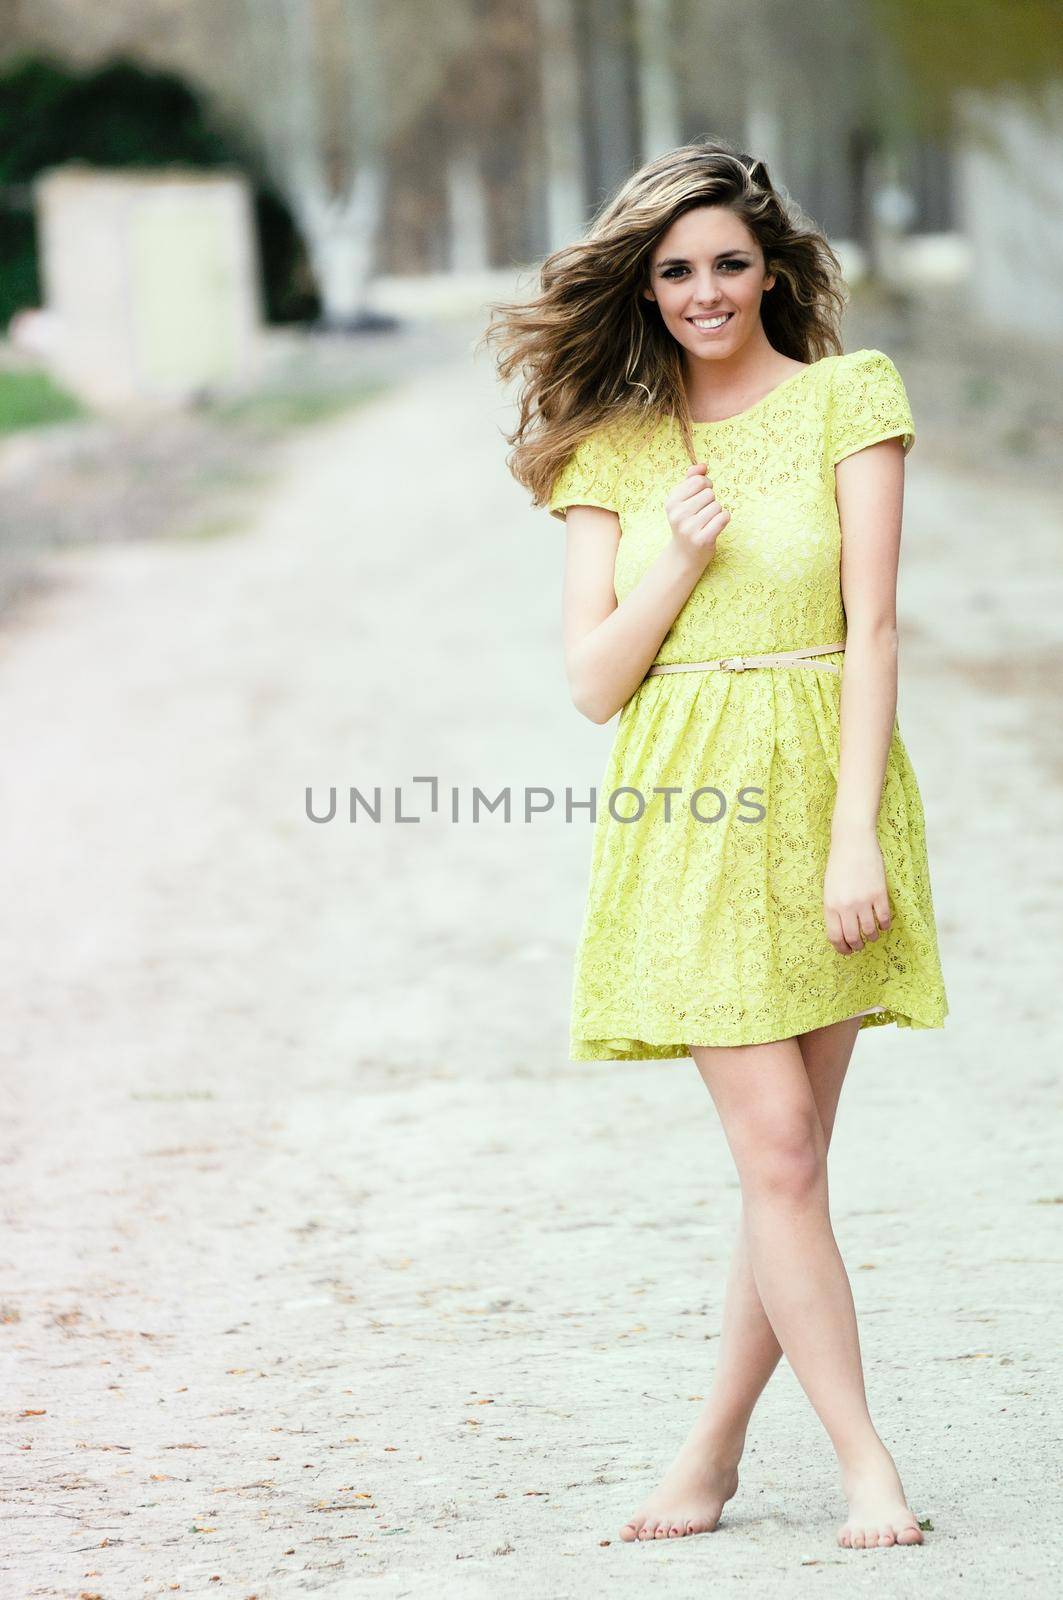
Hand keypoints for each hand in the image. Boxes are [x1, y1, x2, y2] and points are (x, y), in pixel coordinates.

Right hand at [665, 462, 730, 566]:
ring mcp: (689, 528)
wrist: (684, 555)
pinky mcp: (702, 539)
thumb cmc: (686, 522)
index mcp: (671, 502)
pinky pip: (723, 517)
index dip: (705, 485)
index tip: (700, 496)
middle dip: (710, 501)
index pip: (698, 481)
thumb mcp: (683, 499)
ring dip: (716, 512)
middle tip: (702, 513)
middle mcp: (678, 515)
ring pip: (717, 506)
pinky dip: (723, 519)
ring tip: (706, 522)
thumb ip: (691, 479)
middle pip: (709, 493)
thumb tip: (703, 465)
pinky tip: (715, 526)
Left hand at [823, 830, 891, 954]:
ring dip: (872, 936)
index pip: (835, 936)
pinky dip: (884, 925)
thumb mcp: (829, 888)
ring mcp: (863, 900)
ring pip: (870, 930)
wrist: (853, 842)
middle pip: (853, 937)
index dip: (842, 948)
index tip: (847, 951)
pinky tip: (883, 924)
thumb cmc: (839, 864)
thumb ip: (834, 908)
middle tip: (860, 946)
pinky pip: (884, 918)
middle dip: (857, 946)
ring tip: (872, 935)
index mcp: (830, 905)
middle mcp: (846, 906)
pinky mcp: (879, 894)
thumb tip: (842, 929)